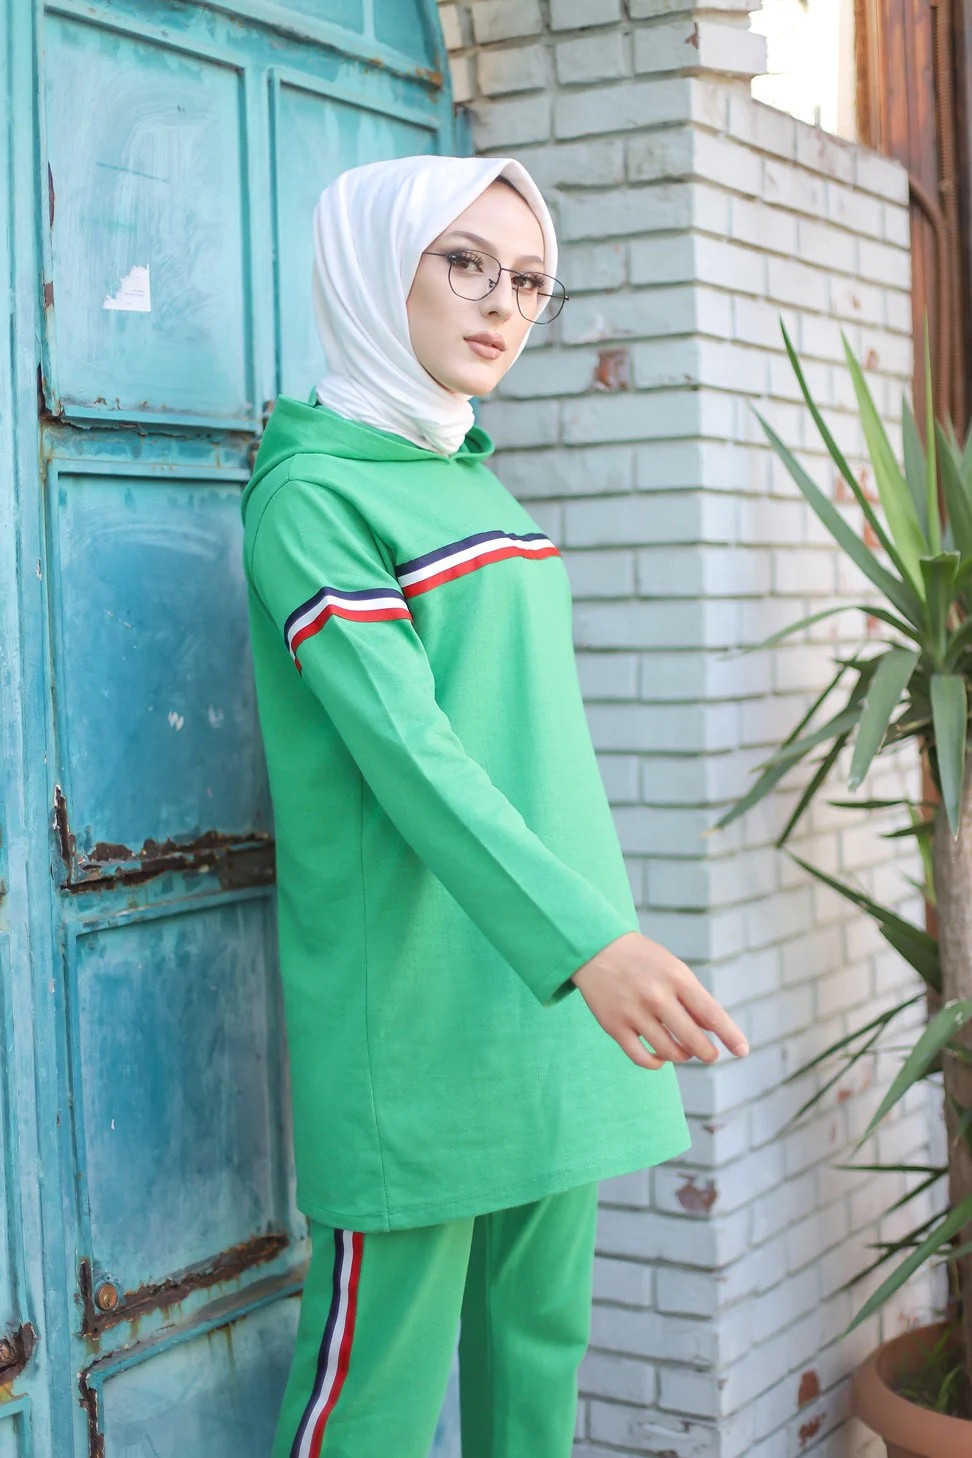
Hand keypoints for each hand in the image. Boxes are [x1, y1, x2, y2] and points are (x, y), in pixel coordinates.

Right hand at [571, 931, 749, 1069]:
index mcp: (677, 977)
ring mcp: (634, 1012)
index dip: (730, 1036)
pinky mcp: (614, 1025)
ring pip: (670, 1052)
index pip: (712, 1014)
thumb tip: (713, 1030)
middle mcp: (657, 996)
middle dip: (707, 1053)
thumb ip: (693, 998)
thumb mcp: (673, 968)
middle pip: (693, 1041)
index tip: (742, 1050)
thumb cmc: (642, 959)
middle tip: (709, 1054)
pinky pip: (642, 1058)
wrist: (594, 947)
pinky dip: (656, 1063)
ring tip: (682, 1051)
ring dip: (682, 1056)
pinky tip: (659, 1058)